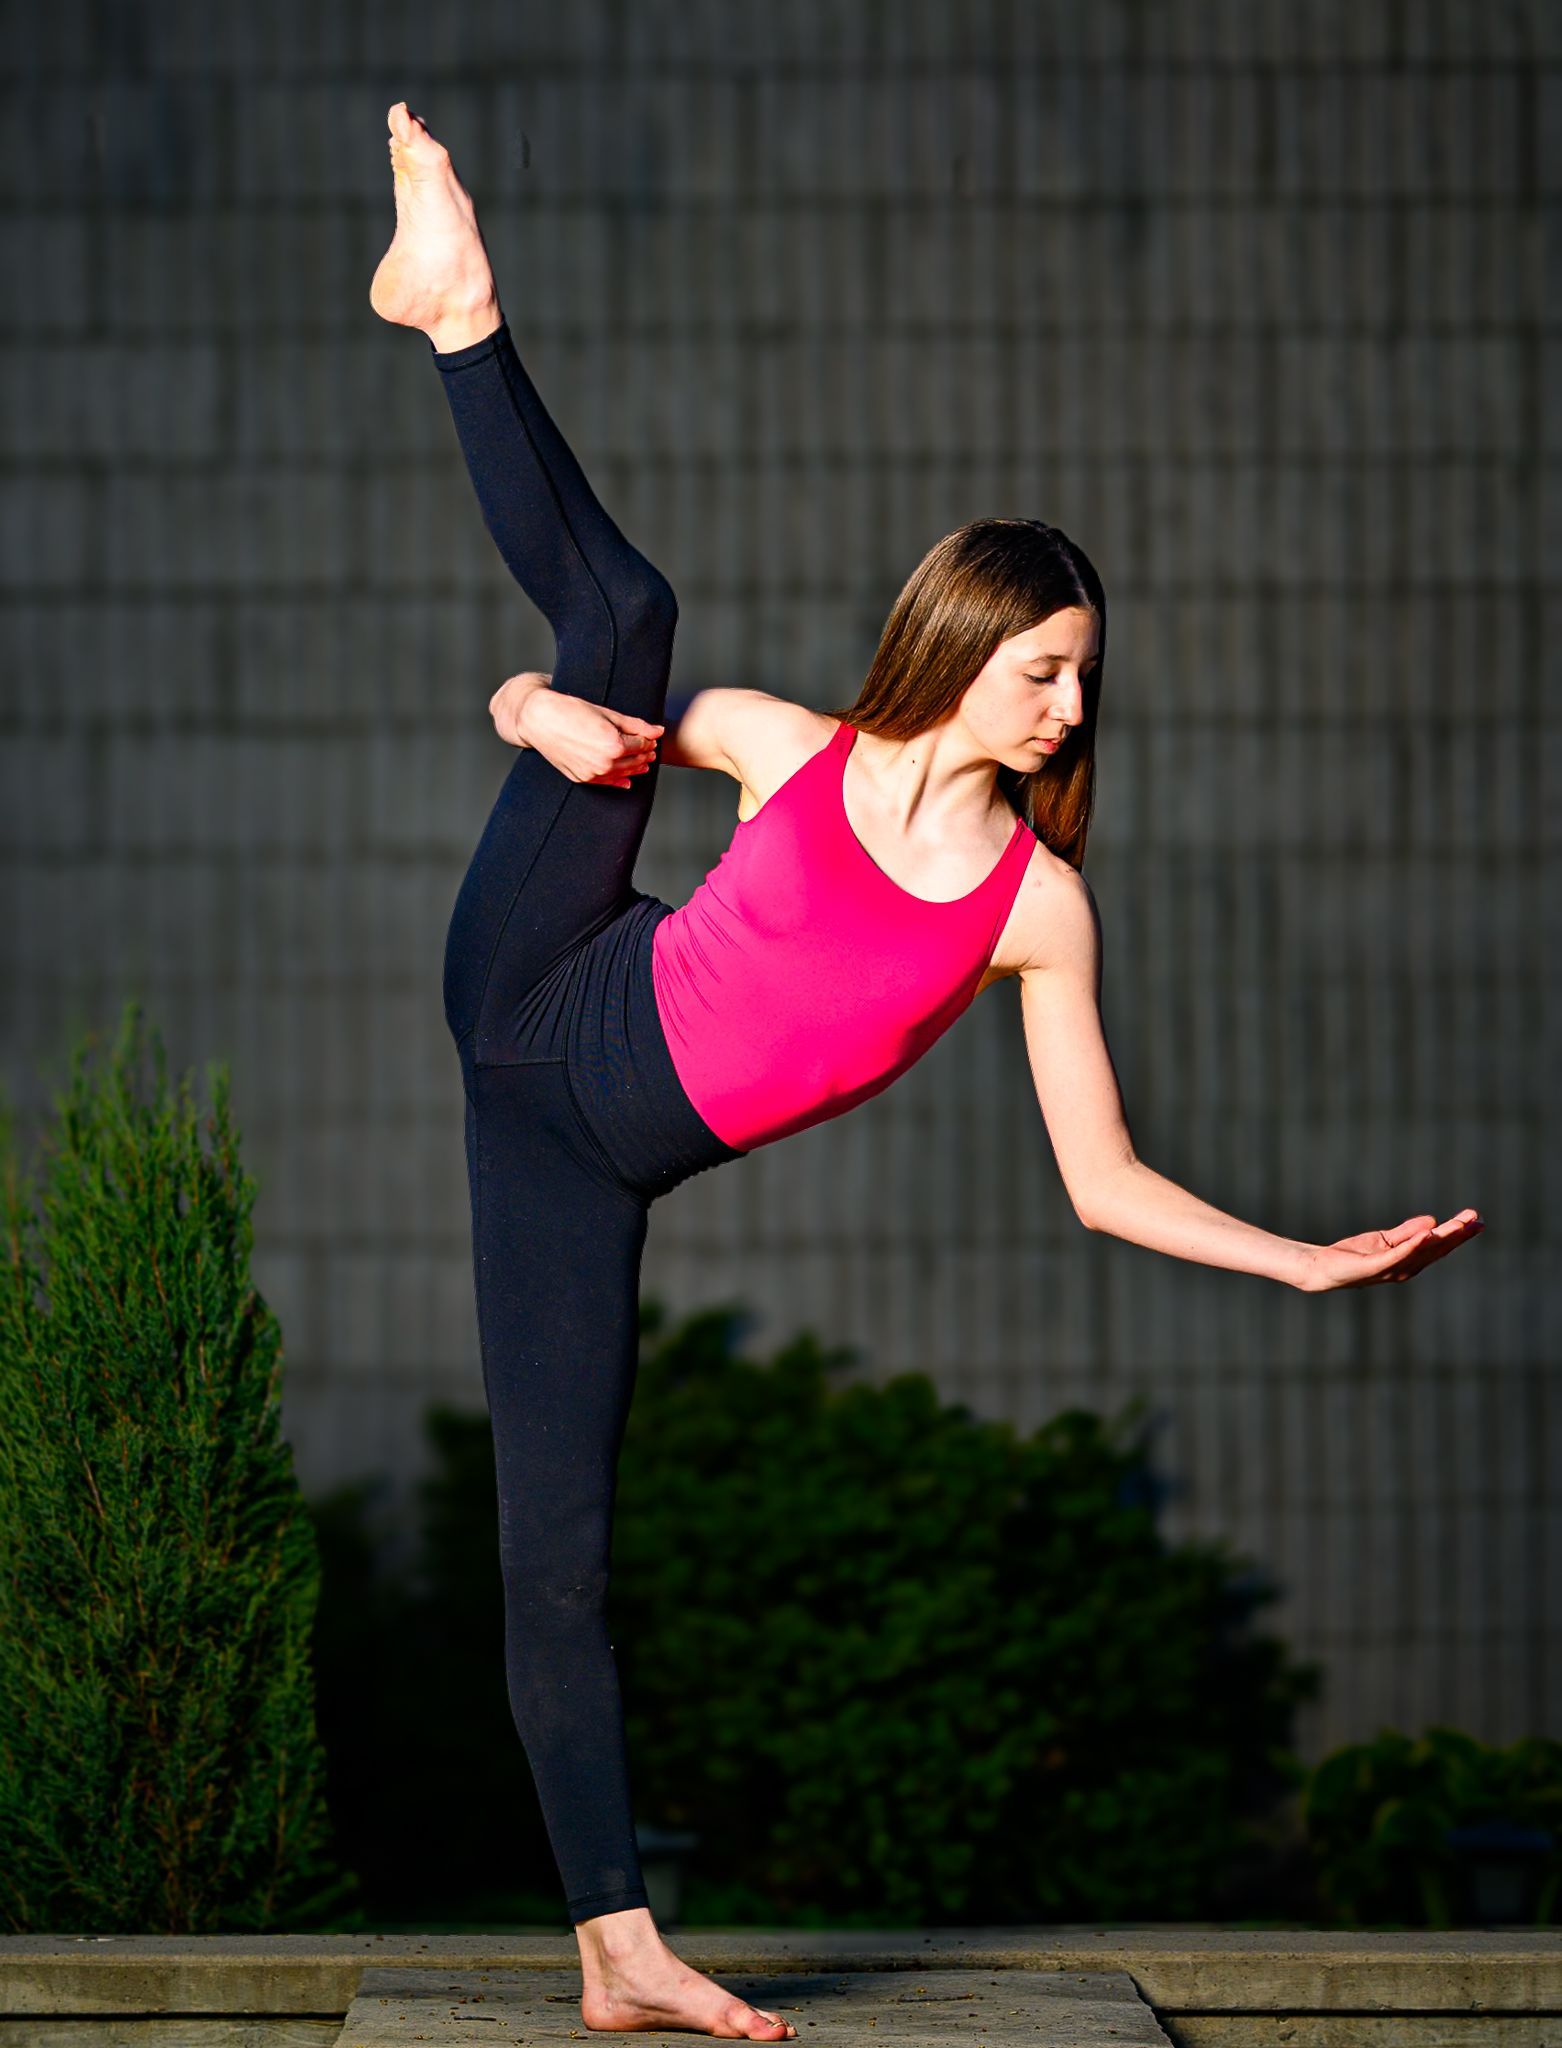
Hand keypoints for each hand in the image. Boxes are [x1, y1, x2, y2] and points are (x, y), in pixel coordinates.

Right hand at [488, 673, 662, 788]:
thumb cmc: (571, 711)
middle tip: (651, 748)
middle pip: (634, 761)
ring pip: (623, 774)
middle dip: (644, 754)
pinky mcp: (581, 779)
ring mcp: (592, 773)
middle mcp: (604, 763)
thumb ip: (635, 725)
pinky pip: (606, 783)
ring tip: (643, 762)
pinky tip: (627, 780)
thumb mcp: (607, 714)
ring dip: (635, 768)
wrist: (540, 720)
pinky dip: (619, 781)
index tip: (652, 736)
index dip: (649, 740)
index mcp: (614, 745)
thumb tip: (658, 731)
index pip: (641, 744)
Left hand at [1295, 1208, 1483, 1291]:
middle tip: (1477, 1221)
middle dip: (1458, 1236)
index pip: (1438, 1246)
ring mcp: (1391, 1269)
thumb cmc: (1353, 1256)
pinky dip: (1413, 1244)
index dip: (1458, 1234)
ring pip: (1422, 1251)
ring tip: (1460, 1225)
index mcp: (1409, 1261)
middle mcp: (1405, 1268)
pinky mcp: (1375, 1266)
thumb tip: (1432, 1221)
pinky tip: (1428, 1234)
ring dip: (1443, 1238)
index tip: (1476, 1221)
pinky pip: (1397, 1254)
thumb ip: (1406, 1231)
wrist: (1323, 1267)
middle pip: (1436, 1250)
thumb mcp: (1384, 1239)